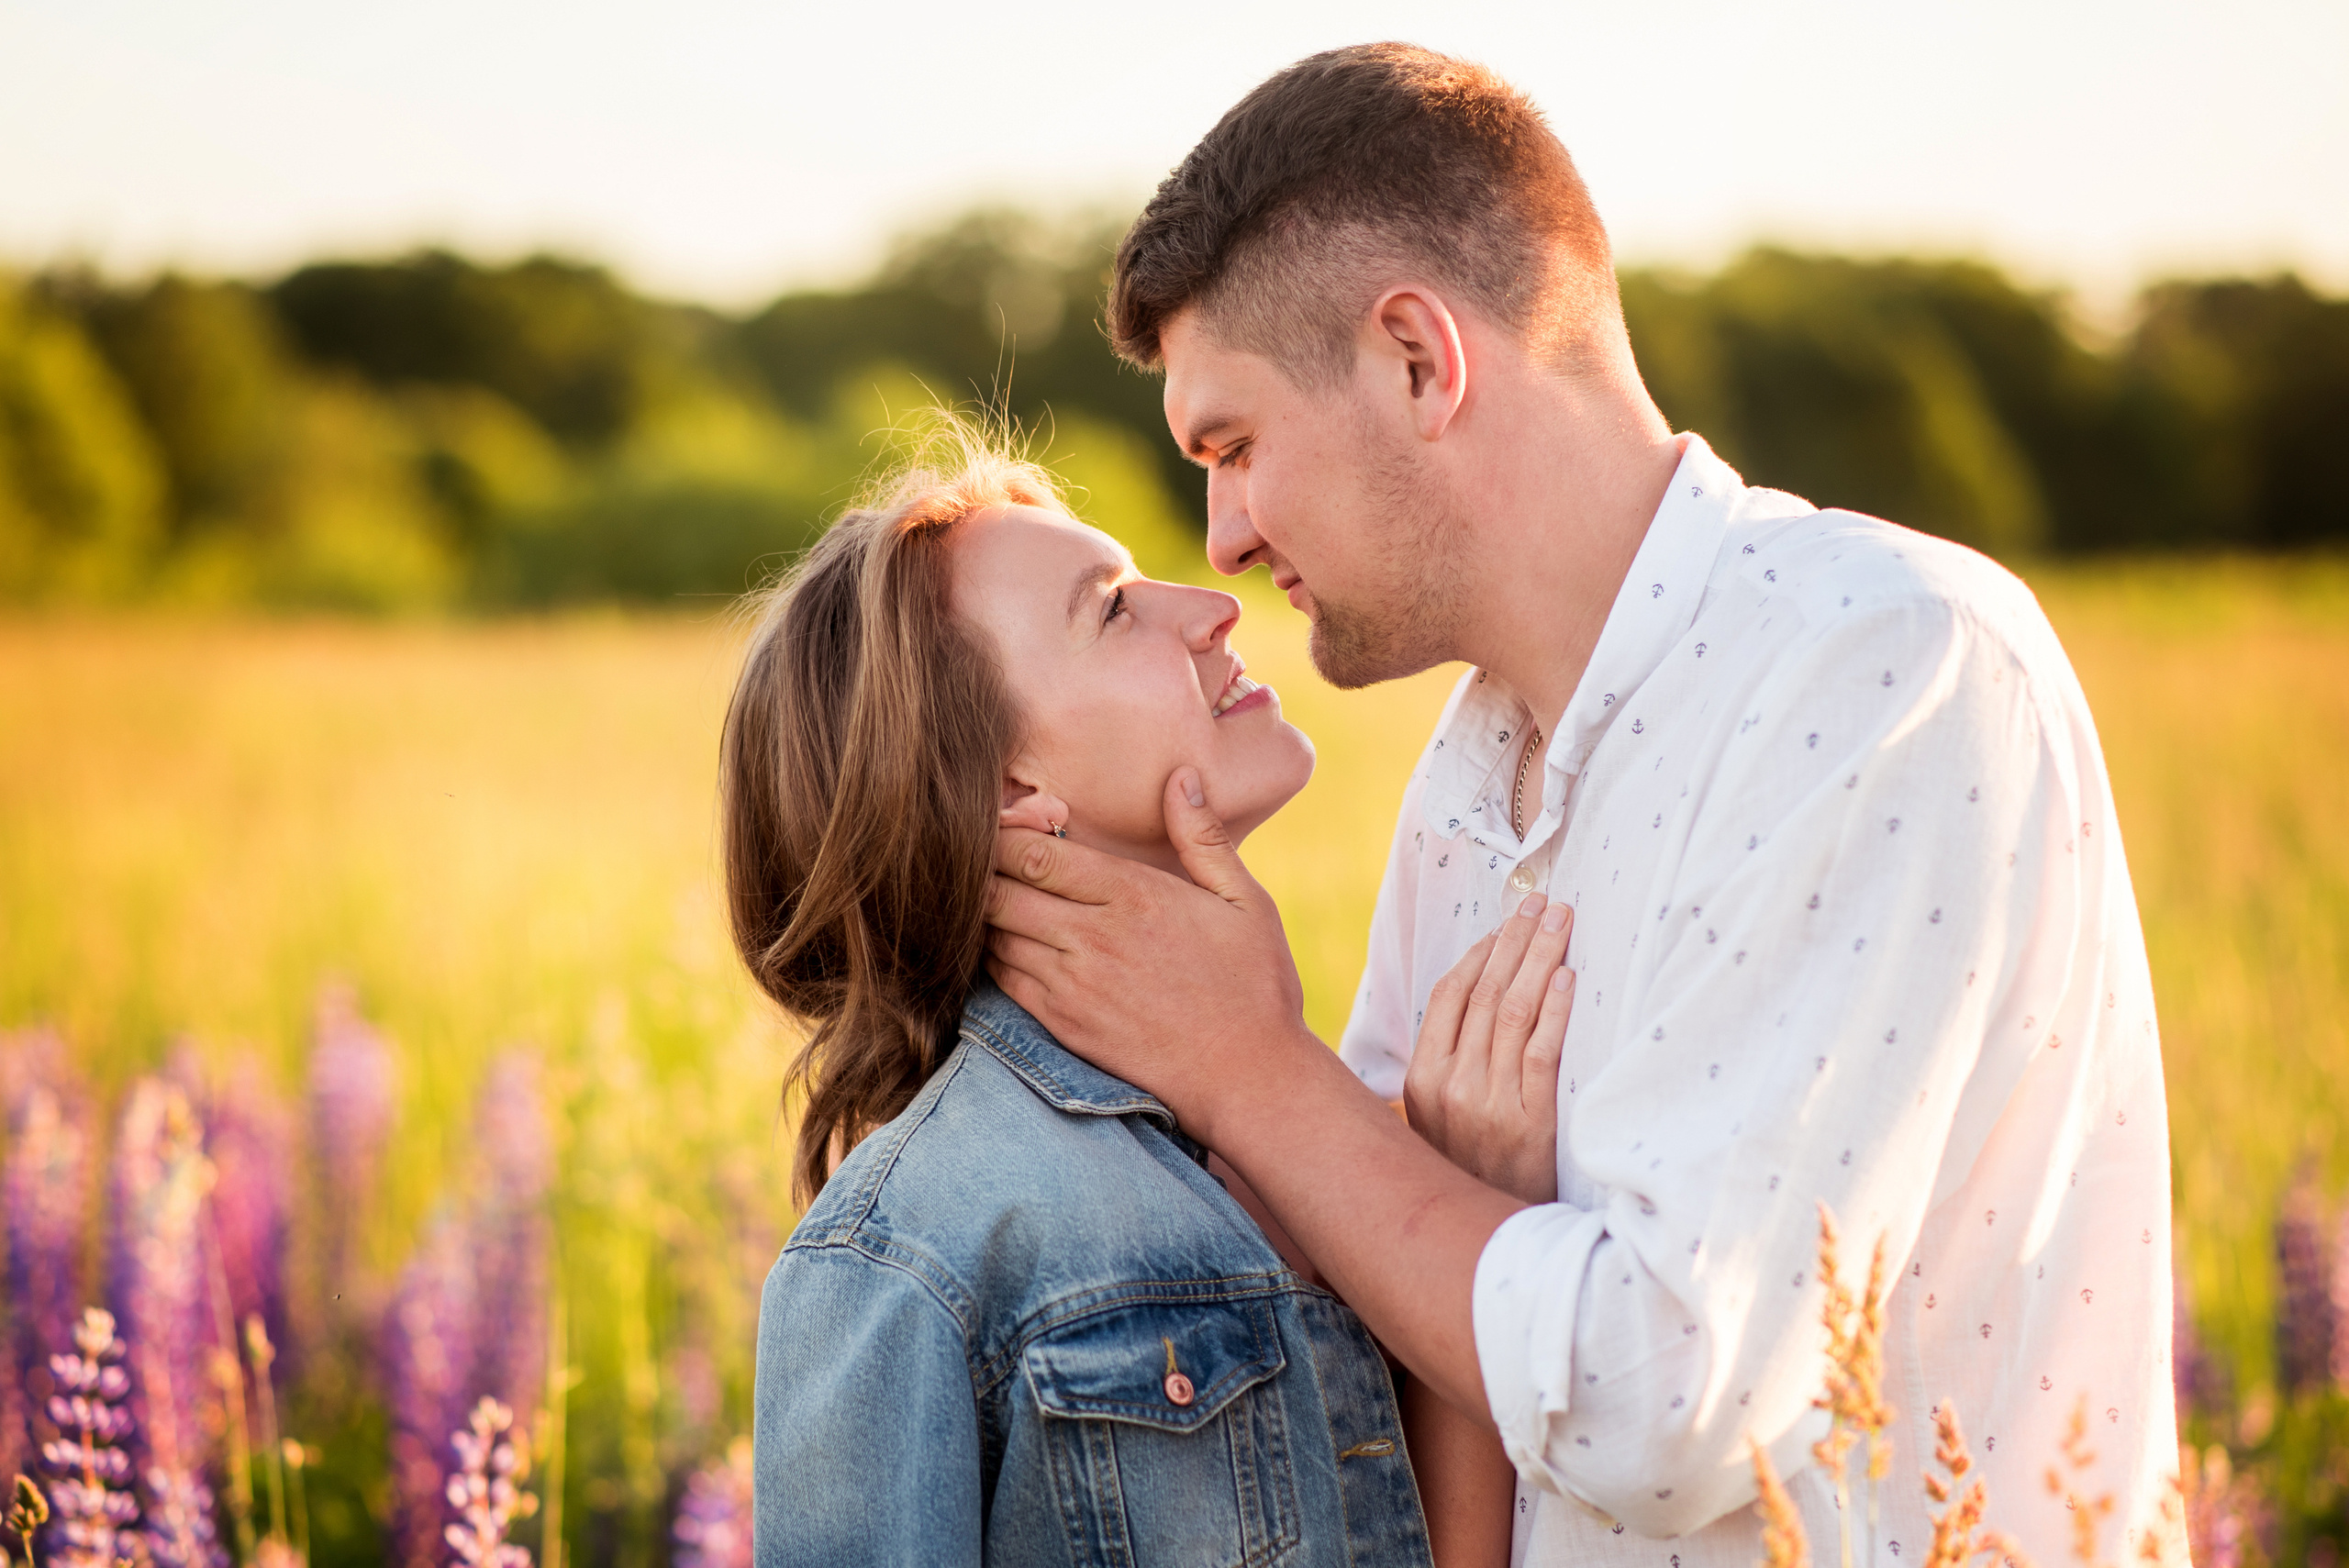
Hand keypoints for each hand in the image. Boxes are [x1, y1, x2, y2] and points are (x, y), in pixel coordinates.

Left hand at [984, 768, 1310, 1136]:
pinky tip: (999, 941)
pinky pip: (1002, 979)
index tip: (997, 822)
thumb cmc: (1255, 985)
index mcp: (1133, 896)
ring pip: (993, 934)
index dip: (1003, 833)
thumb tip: (1180, 777)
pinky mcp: (1063, 1025)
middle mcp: (1093, 938)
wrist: (1248, 1078)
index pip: (1036, 853)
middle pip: (999, 890)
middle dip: (979, 867)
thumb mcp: (1245, 901)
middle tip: (972, 853)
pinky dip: (990, 955)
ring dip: (981, 911)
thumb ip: (1203, 837)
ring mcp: (1072, 986)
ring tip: (979, 892)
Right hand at [1404, 894, 1574, 1203]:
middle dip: (1516, 940)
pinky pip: (1542, 1051)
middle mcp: (1450, 1086)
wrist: (1495, 1241)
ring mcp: (1488, 1103)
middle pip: (1485, 993)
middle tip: (1542, 903)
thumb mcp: (1438, 1122)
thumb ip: (1446, 1067)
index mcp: (1421, 1080)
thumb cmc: (1472, 1172)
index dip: (1481, 953)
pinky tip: (1568, 977)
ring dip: (1540, 958)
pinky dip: (1555, 1008)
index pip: (1450, 996)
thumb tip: (1473, 1002)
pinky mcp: (1529, 1121)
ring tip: (1561, 922)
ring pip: (1514, 1011)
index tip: (1506, 923)